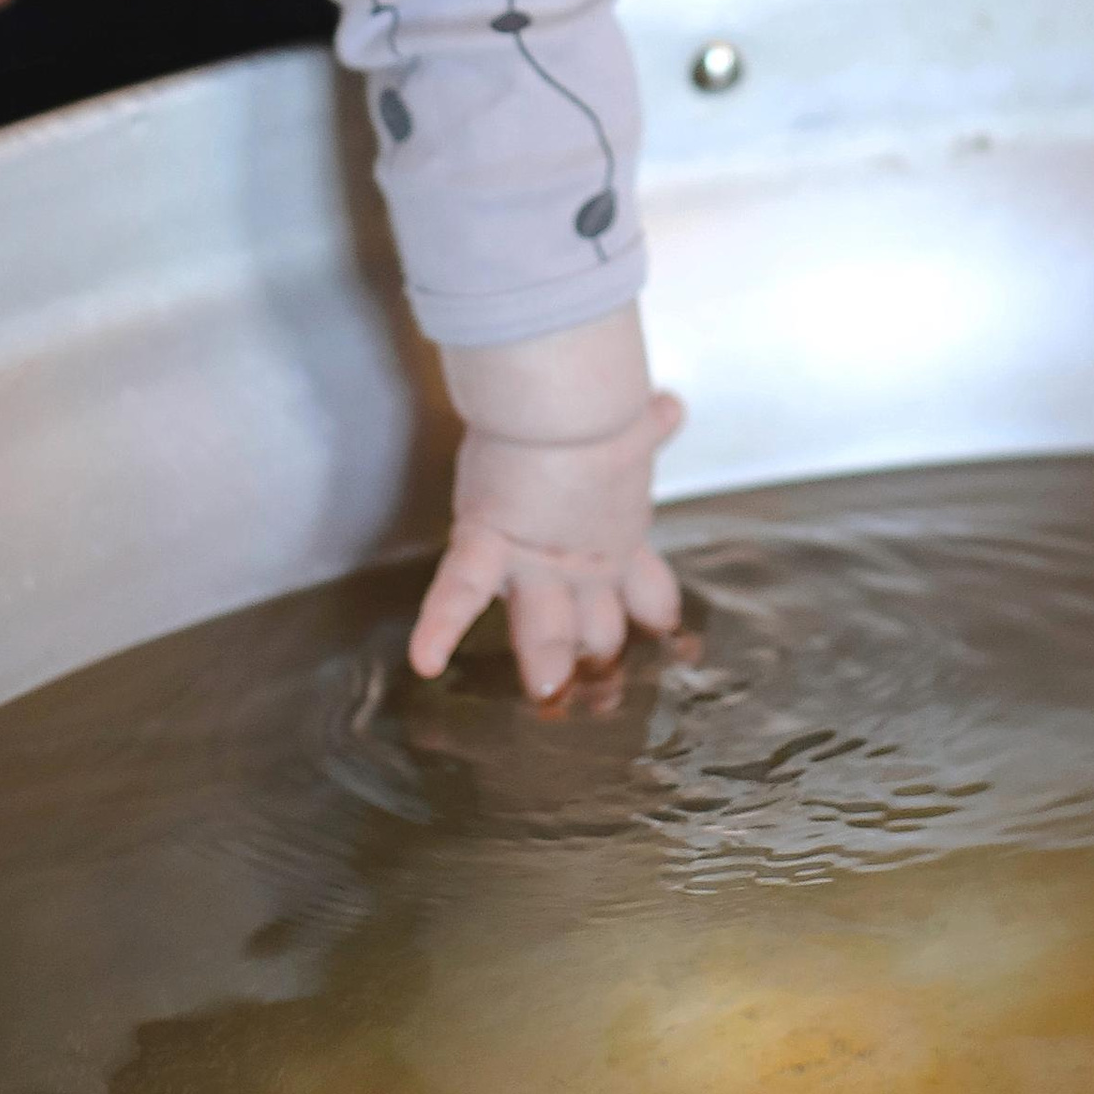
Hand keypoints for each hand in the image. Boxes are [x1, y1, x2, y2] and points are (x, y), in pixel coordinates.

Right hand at [412, 311, 685, 698]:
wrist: (568, 394)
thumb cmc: (599, 400)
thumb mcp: (631, 422)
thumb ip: (647, 424)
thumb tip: (669, 407)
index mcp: (620, 533)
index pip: (645, 590)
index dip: (656, 614)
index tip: (666, 633)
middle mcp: (584, 558)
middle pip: (598, 627)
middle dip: (598, 659)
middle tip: (603, 698)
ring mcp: (537, 559)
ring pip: (542, 630)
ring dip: (546, 663)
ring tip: (547, 691)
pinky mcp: (488, 540)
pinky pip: (458, 592)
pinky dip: (438, 626)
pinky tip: (424, 660)